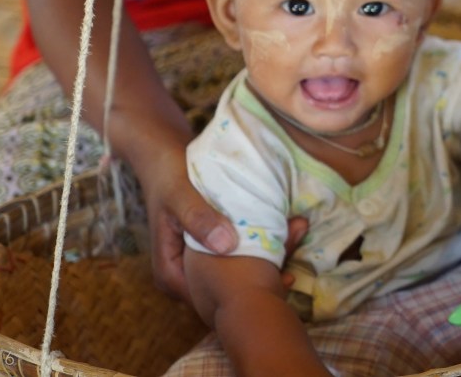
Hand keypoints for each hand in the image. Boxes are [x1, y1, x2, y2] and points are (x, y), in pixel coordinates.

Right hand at [139, 151, 310, 300]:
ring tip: (296, 238)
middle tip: (293, 264)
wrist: (164, 161)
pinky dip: (262, 248)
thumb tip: (225, 246)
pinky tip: (285, 235)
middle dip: (263, 277)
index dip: (245, 292)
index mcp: (171, 276)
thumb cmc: (167, 178)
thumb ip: (197, 218)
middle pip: (227, 291)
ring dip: (267, 260)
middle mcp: (186, 279)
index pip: (210, 299)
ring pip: (238, 275)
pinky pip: (241, 258)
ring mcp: (200, 267)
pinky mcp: (214, 252)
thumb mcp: (179, 195)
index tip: (279, 275)